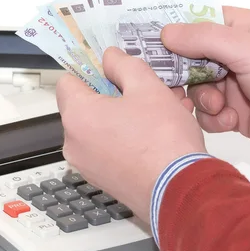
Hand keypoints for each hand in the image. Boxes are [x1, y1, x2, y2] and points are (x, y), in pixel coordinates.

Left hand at [56, 47, 205, 223]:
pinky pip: (110, 147)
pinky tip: (158, 131)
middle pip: (86, 104)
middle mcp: (74, 143)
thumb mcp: (147, 86)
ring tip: (160, 108)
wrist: (182, 193)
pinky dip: (127, 136)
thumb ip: (123, 64)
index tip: (111, 68)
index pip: (67, 80)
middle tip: (143, 87)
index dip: (89, 69)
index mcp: (77, 116)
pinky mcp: (104, 181)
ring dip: (125, 113)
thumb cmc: (162, 139)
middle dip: (114, 92)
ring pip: (102, 126)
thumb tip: (109, 57)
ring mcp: (88, 165)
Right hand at [161, 7, 249, 168]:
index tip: (148, 38)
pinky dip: (214, 118)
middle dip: (183, 71)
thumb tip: (165, 33)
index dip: (175, 28)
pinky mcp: (237, 113)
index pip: (200, 20)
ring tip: (219, 106)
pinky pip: (208, 113)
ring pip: (196, 87)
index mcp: (244, 28)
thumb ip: (204, 38)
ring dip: (202, 98)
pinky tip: (232, 122)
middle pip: (191, 56)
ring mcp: (236, 84)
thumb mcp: (248, 50)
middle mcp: (237, 54)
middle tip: (172, 82)